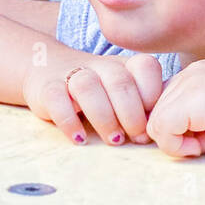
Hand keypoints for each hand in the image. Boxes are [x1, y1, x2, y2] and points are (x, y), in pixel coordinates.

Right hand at [22, 53, 164, 145]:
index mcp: (124, 65)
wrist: (47, 67)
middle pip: (119, 81)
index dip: (152, 95)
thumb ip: (141, 107)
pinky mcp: (48, 88)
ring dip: (104, 118)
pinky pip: (57, 100)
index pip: (146, 67)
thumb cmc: (98, 91)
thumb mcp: (122, 94)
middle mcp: (101, 66)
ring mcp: (72, 74)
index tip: (151, 121)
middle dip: (131, 114)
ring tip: (113, 140)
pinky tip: (79, 138)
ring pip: (88, 86)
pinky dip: (69, 122)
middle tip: (135, 137)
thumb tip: (156, 132)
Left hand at [144, 59, 204, 160]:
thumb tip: (150, 136)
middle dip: (176, 137)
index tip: (198, 141)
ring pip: (154, 123)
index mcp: (197, 74)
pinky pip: (163, 129)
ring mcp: (194, 82)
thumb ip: (187, 121)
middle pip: (153, 115)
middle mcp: (192, 72)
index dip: (174, 130)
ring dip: (178, 143)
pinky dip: (178, 146)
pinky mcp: (198, 99)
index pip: (161, 106)